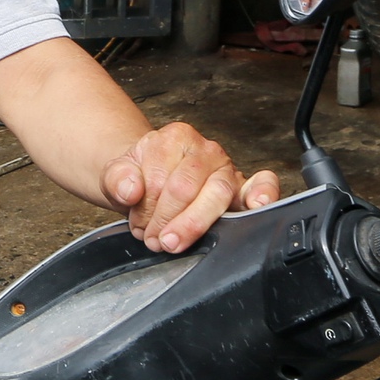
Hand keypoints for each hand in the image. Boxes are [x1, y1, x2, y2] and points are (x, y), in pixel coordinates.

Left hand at [103, 122, 279, 253]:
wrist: (147, 179)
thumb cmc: (138, 176)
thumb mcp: (117, 174)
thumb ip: (117, 178)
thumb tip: (131, 189)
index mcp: (175, 138)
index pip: (160, 179)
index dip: (146, 209)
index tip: (138, 224)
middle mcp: (205, 150)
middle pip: (186, 190)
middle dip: (166, 221)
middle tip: (154, 239)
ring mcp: (226, 168)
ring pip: (216, 195)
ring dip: (192, 224)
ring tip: (172, 241)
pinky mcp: (242, 187)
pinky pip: (261, 184)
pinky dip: (263, 193)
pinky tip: (258, 204)